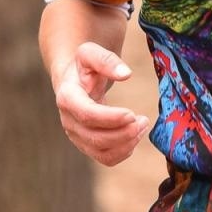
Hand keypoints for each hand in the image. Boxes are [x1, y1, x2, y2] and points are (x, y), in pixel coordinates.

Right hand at [52, 41, 150, 165]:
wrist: (73, 80)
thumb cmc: (83, 65)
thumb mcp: (90, 53)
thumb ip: (106, 60)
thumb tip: (126, 74)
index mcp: (67, 97)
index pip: (87, 114)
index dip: (110, 118)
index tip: (131, 114)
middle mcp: (68, 121)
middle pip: (95, 137)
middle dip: (123, 133)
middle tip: (144, 120)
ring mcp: (76, 135)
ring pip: (101, 152)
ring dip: (126, 143)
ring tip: (143, 125)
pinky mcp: (86, 144)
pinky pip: (105, 158)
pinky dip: (123, 152)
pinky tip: (134, 137)